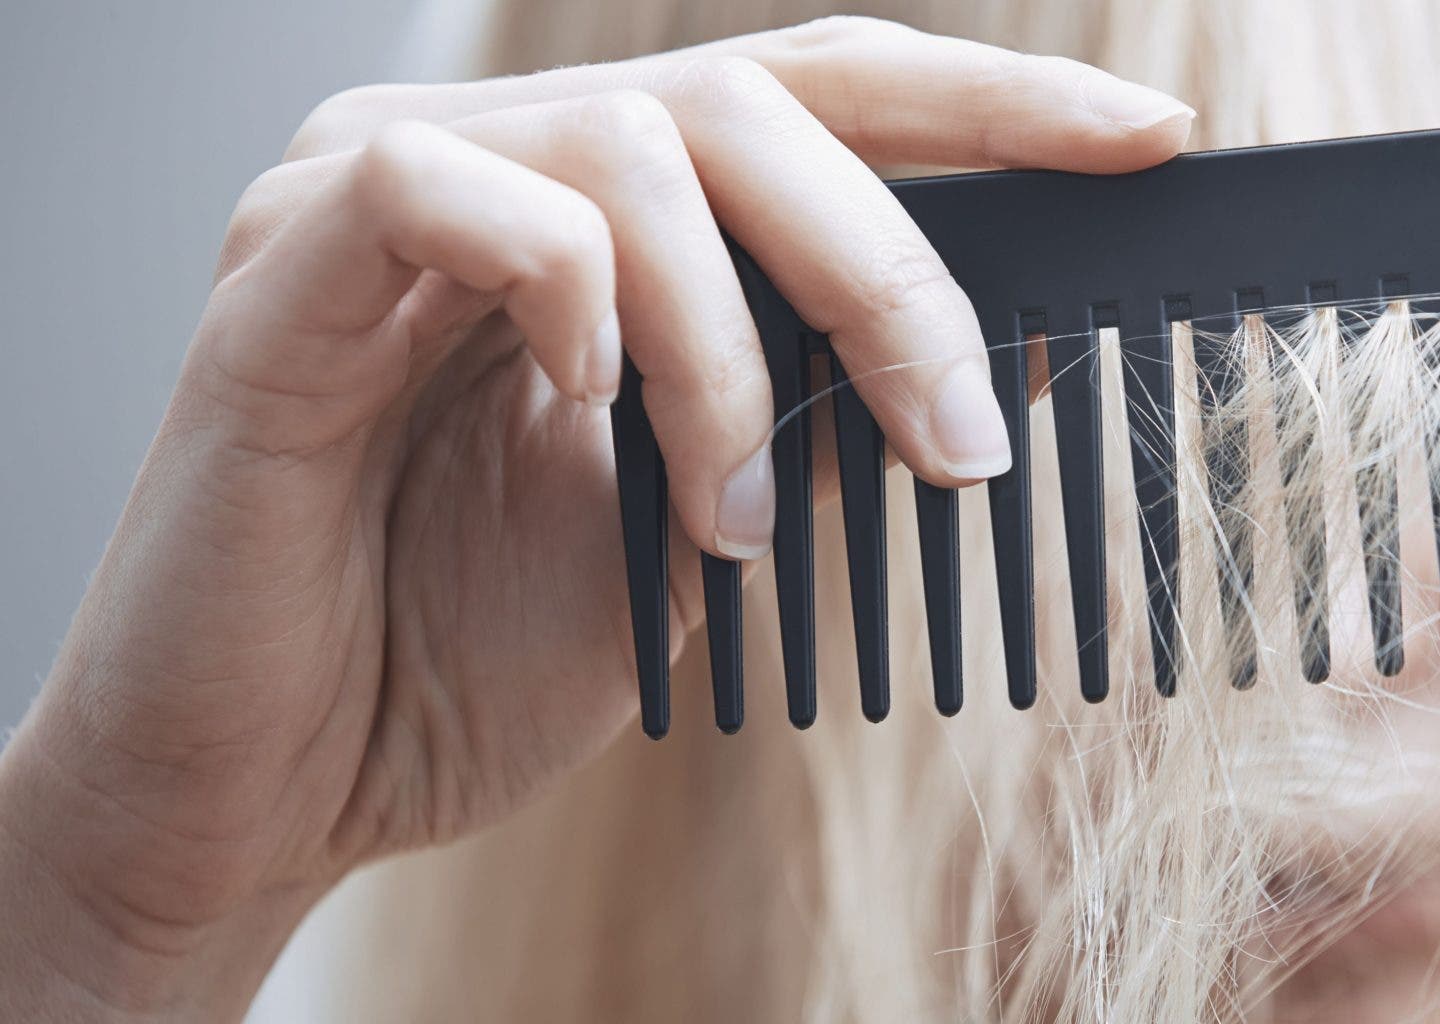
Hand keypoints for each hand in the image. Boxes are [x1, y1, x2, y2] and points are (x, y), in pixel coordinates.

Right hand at [0, 17, 1191, 1018]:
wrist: (282, 784)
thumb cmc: (474, 648)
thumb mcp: (718, 522)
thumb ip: (839, 414)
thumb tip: (1028, 346)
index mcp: (606, 210)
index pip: (819, 95)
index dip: (990, 106)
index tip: (1143, 142)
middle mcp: (503, 162)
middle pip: (754, 103)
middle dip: (894, 270)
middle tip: (959, 436)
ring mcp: (381, 190)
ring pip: (634, 145)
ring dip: (732, 350)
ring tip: (731, 519)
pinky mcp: (279, 263)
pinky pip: (450, 190)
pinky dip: (565, 302)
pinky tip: (579, 416)